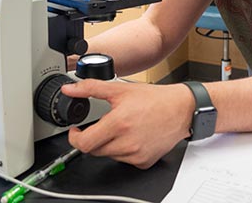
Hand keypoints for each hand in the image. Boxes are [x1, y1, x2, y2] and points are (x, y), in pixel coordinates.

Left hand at [63, 79, 192, 168]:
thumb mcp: (120, 89)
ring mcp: (136, 155)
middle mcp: (126, 143)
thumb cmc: (154, 99)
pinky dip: (123, 150)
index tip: (76, 131)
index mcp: (118, 124)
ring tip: (121, 127)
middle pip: (95, 150)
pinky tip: (133, 136)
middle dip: (93, 138)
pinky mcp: (144, 162)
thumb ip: (91, 88)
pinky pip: (124, 160)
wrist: (181, 110)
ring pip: (109, 154)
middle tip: (102, 125)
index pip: (85, 143)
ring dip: (108, 144)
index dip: (75, 138)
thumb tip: (70, 89)